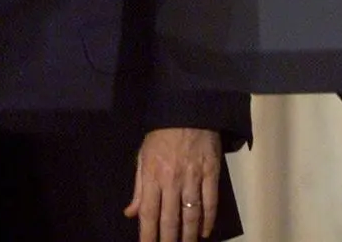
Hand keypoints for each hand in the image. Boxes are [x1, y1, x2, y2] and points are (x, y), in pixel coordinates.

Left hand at [124, 127, 221, 241]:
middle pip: (170, 218)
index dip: (148, 233)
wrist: (186, 112)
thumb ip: (138, 187)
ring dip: (189, 235)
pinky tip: (205, 233)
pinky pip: (210, 202)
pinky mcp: (211, 173)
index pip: (148, 212)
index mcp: (152, 175)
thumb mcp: (142, 157)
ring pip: (192, 214)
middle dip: (169, 240)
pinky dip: (208, 220)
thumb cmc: (160, 136)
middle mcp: (172, 180)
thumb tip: (131, 212)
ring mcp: (193, 177)